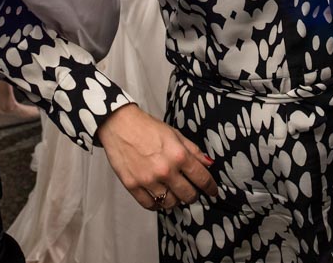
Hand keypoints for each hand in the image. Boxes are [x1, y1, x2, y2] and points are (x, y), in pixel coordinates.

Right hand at [96, 104, 217, 210]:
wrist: (120, 125)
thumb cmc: (148, 127)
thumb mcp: (175, 134)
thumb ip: (193, 151)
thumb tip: (209, 164)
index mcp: (178, 155)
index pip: (202, 178)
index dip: (211, 187)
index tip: (213, 191)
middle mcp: (165, 170)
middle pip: (188, 195)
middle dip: (193, 194)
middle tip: (191, 191)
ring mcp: (148, 180)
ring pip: (170, 203)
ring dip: (175, 200)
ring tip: (173, 192)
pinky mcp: (132, 186)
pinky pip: (150, 205)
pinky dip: (157, 204)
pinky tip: (159, 196)